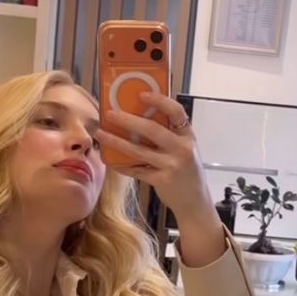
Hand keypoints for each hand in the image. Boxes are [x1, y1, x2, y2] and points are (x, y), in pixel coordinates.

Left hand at [95, 92, 212, 221]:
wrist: (195, 200)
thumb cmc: (186, 170)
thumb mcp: (184, 148)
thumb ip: (169, 134)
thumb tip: (138, 115)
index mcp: (187, 135)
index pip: (176, 112)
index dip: (159, 101)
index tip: (142, 94)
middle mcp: (182, 148)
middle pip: (152, 129)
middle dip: (128, 120)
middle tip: (109, 114)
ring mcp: (172, 165)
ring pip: (139, 150)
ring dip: (116, 141)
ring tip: (101, 134)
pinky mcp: (162, 180)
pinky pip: (136, 170)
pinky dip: (120, 164)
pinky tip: (108, 158)